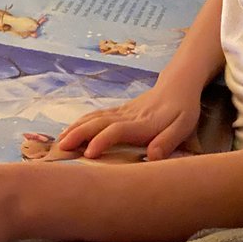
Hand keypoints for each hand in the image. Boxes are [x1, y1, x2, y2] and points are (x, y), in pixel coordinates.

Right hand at [58, 78, 201, 159]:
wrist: (178, 84)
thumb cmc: (183, 110)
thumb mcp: (183, 126)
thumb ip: (168, 141)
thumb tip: (152, 157)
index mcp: (144, 123)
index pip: (118, 130)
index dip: (102, 140)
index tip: (88, 153)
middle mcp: (128, 116)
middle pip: (99, 122)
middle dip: (79, 134)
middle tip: (61, 148)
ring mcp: (121, 111)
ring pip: (94, 118)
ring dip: (76, 128)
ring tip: (59, 142)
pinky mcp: (119, 110)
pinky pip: (96, 115)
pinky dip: (80, 123)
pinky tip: (69, 131)